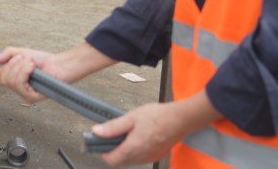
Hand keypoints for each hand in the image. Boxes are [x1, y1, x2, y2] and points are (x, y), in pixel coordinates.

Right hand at [0, 47, 66, 102]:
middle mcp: (18, 89)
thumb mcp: (21, 53)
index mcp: (14, 79)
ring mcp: (24, 94)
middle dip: (13, 65)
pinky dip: (24, 72)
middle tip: (26, 59)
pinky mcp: (31, 98)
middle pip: (3, 79)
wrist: (58, 64)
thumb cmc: (42, 60)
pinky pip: (20, 85)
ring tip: (31, 63)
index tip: (16, 57)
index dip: (4, 66)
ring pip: (11, 81)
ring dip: (20, 67)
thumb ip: (7, 53)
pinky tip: (32, 68)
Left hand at [92, 91, 220, 166]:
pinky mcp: (156, 156)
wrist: (181, 119)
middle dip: (112, 151)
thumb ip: (113, 127)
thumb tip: (96, 131)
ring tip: (124, 134)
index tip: (100, 142)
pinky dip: (134, 151)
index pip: (111, 160)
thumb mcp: (131, 117)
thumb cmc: (158, 116)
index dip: (102, 152)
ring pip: (130, 161)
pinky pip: (140, 158)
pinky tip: (136, 137)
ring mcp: (150, 158)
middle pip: (119, 162)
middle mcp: (141, 157)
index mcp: (133, 148)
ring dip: (123, 151)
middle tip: (110, 136)